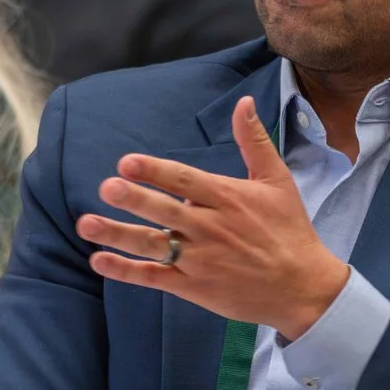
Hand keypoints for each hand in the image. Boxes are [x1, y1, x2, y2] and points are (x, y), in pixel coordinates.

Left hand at [77, 95, 350, 338]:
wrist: (303, 288)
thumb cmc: (289, 230)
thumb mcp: (277, 181)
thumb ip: (254, 141)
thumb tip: (243, 102)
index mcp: (229, 199)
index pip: (185, 181)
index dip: (156, 171)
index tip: (127, 161)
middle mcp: (211, 228)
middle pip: (166, 212)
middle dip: (136, 199)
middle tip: (107, 187)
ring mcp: (201, 260)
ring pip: (153, 245)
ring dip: (118, 235)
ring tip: (86, 225)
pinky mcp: (194, 286)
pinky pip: (154, 277)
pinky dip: (126, 271)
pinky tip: (99, 260)